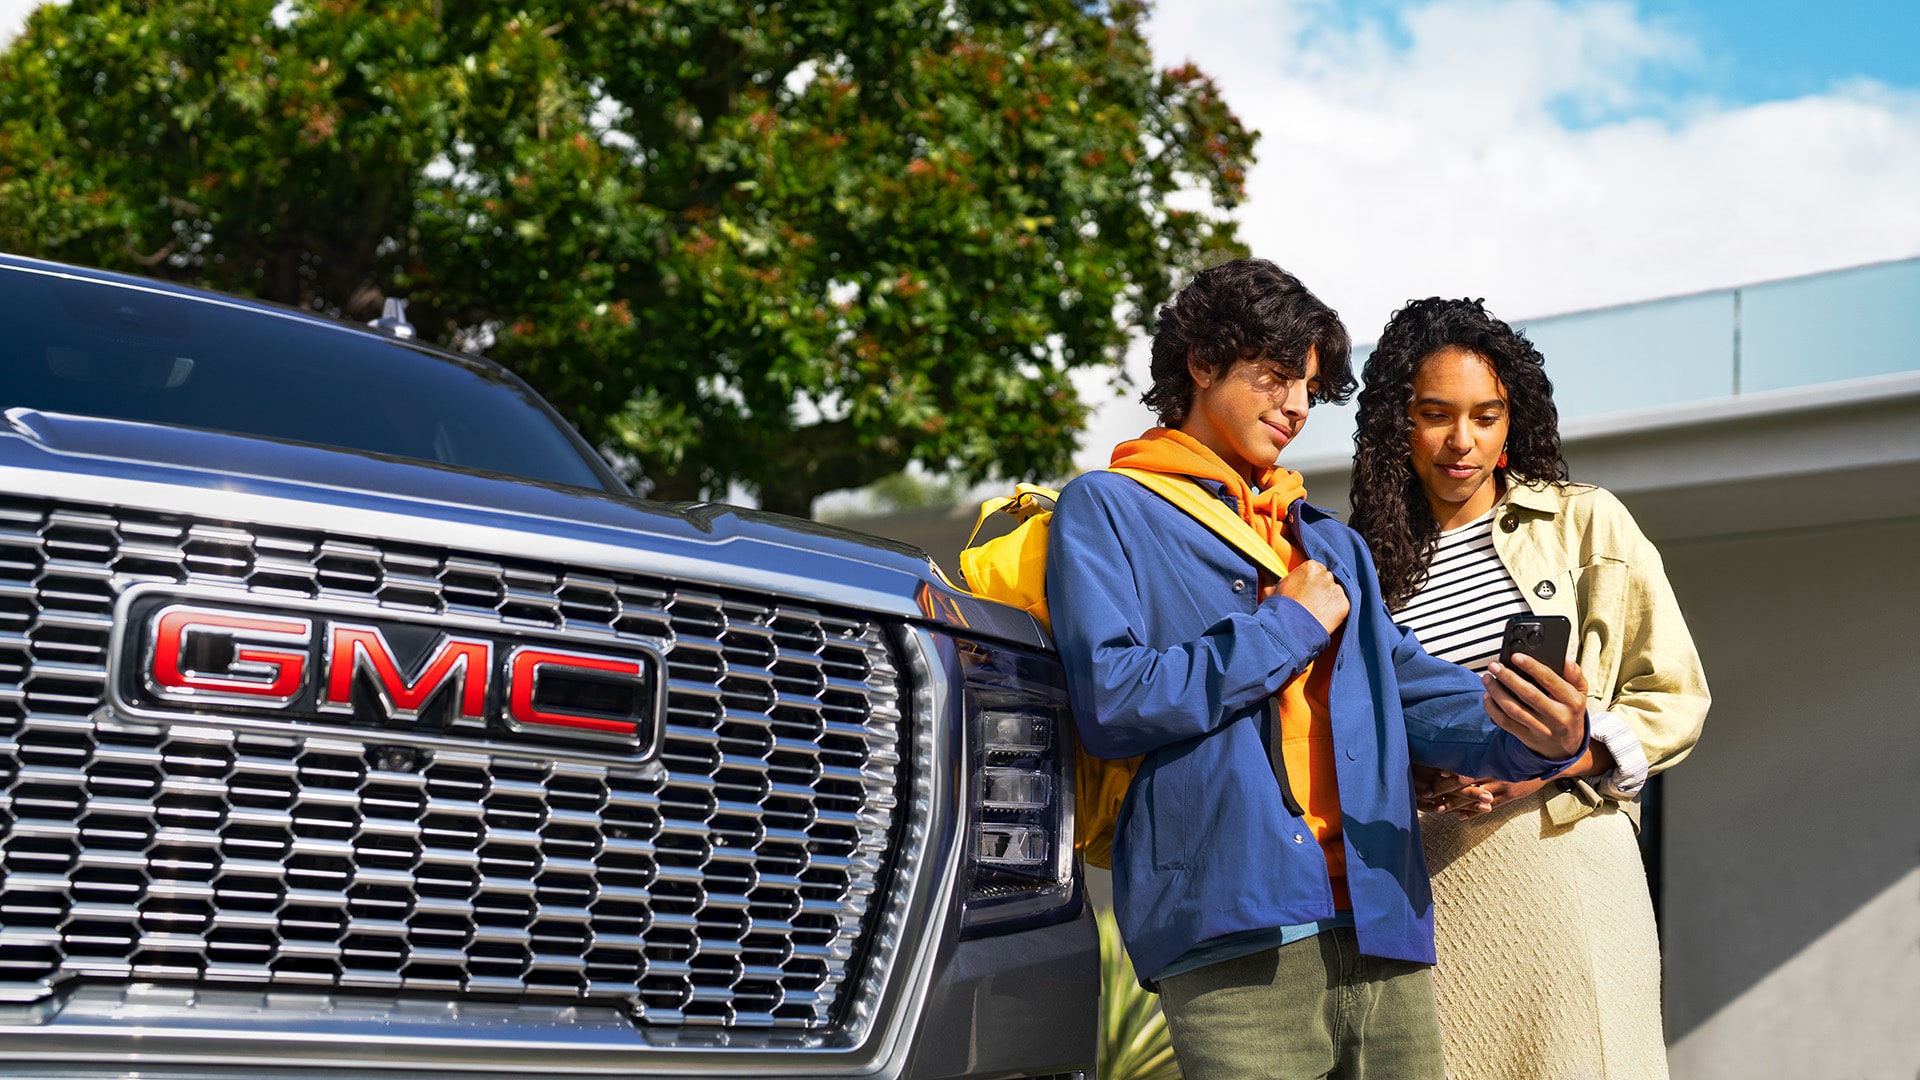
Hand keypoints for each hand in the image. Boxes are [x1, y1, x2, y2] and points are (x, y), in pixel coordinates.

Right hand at [1265, 560, 1347, 633]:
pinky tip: (1323, 618)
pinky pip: (1341, 605)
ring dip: (1328, 599)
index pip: (1314, 569)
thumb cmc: (1278, 609)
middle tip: (1309, 602)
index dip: (1308, 581)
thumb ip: (1272, 577)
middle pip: (1326, 578)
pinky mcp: (1343, 605)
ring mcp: (1336, 590)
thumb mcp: (1270, 589)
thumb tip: (1266, 572)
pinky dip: (1335, 611)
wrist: (1289, 630)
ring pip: (1334, 592)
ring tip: (1315, 612)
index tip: (1303, 590)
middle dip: (1320, 588)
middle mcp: (1326, 575)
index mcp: (1310, 566)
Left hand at [1416, 738, 1617, 820]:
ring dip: (1455, 803)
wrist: (1556, 758)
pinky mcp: (1509, 797)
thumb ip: (1500, 719)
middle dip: (1446, 789)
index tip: (1441, 771)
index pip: (1473, 765)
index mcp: (1497, 759)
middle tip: (1427, 793)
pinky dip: (1473, 812)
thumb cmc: (1533, 739)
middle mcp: (1499, 775)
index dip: (1456, 769)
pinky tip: (1459, 817)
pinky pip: (1490, 807)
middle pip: (1467, 785)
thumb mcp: (1517, 730)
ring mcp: (1503, 788)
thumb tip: (1486, 699)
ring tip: (1438, 808)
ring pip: (1475, 799)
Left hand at [1481, 654, 1587, 761]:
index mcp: (1571, 701)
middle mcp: (1557, 716)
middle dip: (1509, 678)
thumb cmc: (1570, 713)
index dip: (1531, 667)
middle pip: (1529, 694)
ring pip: (1514, 709)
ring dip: (1497, 692)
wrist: (1568, 747)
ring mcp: (1541, 728)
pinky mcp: (1527, 737)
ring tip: (1488, 678)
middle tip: (1495, 666)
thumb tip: (1565, 660)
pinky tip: (1488, 696)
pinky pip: (1506, 723)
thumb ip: (1575, 675)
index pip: (1550, 680)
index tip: (1515, 656)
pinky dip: (1493, 709)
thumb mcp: (1581, 693)